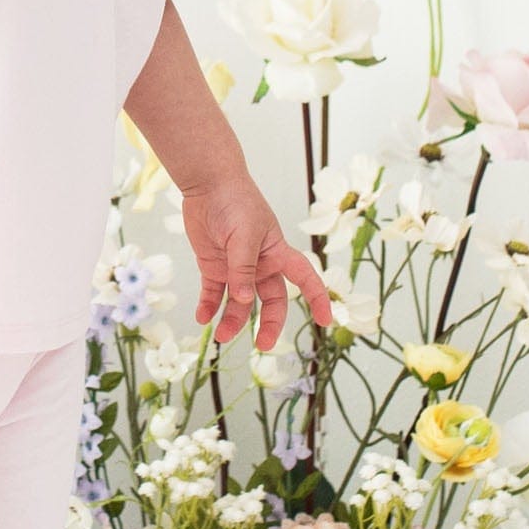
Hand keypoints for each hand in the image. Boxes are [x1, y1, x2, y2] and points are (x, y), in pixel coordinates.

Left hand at [182, 173, 333, 353]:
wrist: (207, 184)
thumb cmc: (235, 202)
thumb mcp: (243, 236)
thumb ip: (243, 269)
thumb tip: (245, 300)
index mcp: (278, 254)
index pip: (305, 278)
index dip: (317, 298)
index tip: (325, 321)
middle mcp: (260, 264)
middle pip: (271, 300)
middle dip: (269, 324)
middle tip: (262, 345)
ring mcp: (236, 267)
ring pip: (240, 303)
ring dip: (233, 320)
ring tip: (220, 336)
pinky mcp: (214, 266)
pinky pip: (214, 293)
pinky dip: (209, 307)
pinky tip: (203, 318)